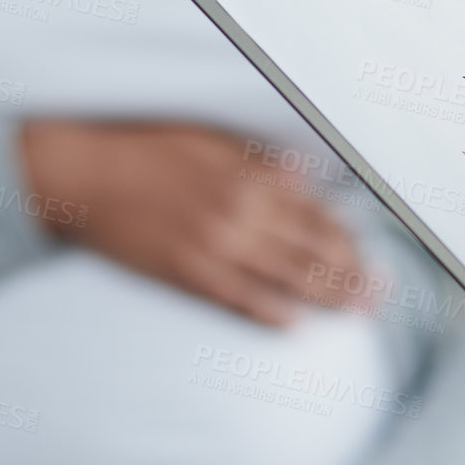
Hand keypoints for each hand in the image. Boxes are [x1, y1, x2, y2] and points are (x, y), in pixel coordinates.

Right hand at [19, 121, 369, 325]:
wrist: (83, 174)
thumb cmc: (142, 150)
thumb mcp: (207, 139)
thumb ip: (259, 159)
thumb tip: (303, 171)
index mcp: (248, 174)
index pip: (314, 212)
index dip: (348, 237)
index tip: (372, 255)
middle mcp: (240, 210)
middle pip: (311, 248)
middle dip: (351, 272)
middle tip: (381, 294)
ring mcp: (213, 244)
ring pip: (284, 275)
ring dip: (325, 295)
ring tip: (356, 312)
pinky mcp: (184, 272)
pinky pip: (236, 298)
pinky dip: (267, 312)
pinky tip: (293, 325)